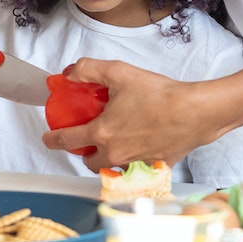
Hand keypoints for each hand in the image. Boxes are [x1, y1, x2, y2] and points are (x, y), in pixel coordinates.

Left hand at [41, 59, 215, 171]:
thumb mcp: (119, 72)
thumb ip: (89, 70)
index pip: (66, 140)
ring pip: (110, 168)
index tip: (48, 138)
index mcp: (101, 133)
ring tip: (112, 144)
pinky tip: (138, 147)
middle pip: (88, 161)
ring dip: (105, 159)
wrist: (194, 112)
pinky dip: (131, 162)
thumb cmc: (159, 94)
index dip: (52, 139)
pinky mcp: (153, 169)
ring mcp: (134, 165)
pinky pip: (134, 171)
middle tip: (87, 139)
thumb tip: (70, 72)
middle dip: (83, 152)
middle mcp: (114, 154)